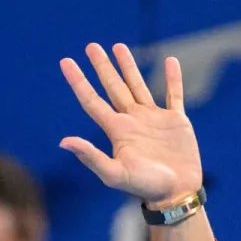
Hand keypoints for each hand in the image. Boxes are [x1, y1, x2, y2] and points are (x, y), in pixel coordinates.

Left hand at [60, 44, 202, 206]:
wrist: (176, 194)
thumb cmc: (145, 187)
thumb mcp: (115, 174)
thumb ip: (91, 156)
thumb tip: (63, 141)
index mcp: (117, 131)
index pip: (92, 101)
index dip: (78, 81)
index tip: (66, 62)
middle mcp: (133, 121)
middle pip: (113, 88)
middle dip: (102, 67)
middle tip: (91, 46)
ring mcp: (154, 119)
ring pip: (138, 86)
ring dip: (129, 67)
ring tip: (119, 47)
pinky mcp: (177, 122)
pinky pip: (174, 95)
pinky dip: (173, 79)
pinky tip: (170, 61)